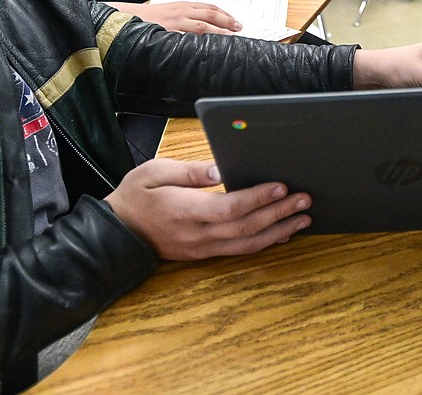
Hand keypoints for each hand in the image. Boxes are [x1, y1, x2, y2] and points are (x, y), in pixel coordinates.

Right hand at [106, 159, 311, 259]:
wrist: (117, 232)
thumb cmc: (135, 197)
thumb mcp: (155, 172)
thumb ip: (190, 172)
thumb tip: (220, 169)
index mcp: (184, 211)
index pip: (229, 208)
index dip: (257, 198)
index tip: (281, 187)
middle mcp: (197, 235)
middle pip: (246, 228)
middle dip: (279, 213)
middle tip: (304, 199)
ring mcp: (201, 248)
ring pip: (247, 244)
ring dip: (278, 231)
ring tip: (303, 218)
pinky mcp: (203, 253)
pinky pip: (239, 250)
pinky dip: (263, 242)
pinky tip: (281, 234)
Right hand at [109, 0, 239, 34]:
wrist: (126, 17)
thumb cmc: (148, 18)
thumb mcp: (169, 14)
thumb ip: (185, 18)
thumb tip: (202, 28)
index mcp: (183, 5)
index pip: (209, 7)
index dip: (225, 14)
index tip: (235, 22)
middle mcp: (181, 11)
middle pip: (210, 14)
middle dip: (227, 21)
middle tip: (239, 28)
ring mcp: (175, 21)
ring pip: (202, 25)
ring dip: (218, 31)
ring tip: (230, 37)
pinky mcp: (168, 32)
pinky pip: (186, 36)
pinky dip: (199, 40)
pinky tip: (208, 47)